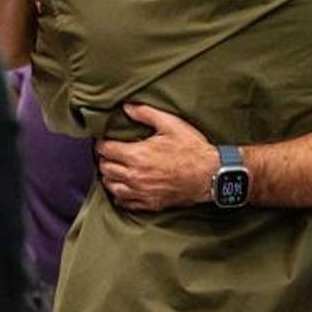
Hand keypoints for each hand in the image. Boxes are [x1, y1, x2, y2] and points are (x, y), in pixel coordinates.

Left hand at [96, 104, 216, 210]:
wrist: (210, 175)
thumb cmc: (192, 149)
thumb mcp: (171, 124)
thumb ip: (146, 113)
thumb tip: (127, 107)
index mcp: (137, 155)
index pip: (106, 150)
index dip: (101, 143)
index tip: (103, 140)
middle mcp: (135, 176)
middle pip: (105, 169)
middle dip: (104, 160)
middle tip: (108, 154)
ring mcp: (141, 192)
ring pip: (112, 187)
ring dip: (109, 178)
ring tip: (113, 170)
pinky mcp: (150, 203)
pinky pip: (125, 203)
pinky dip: (120, 195)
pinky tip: (123, 188)